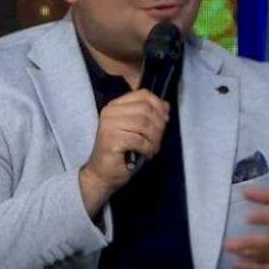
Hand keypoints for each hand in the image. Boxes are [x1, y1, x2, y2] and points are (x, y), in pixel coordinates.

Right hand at [79, 89, 169, 215]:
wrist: (102, 174)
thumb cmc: (122, 151)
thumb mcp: (137, 129)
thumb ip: (149, 115)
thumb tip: (166, 106)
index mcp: (115, 106)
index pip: (143, 94)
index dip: (159, 105)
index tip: (166, 119)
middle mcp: (110, 113)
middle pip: (147, 110)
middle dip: (159, 125)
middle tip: (158, 139)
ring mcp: (109, 126)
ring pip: (145, 124)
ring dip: (154, 138)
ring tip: (152, 148)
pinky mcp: (111, 140)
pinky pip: (140, 140)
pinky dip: (148, 148)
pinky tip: (146, 154)